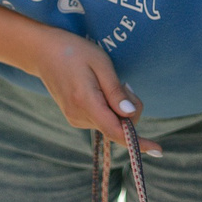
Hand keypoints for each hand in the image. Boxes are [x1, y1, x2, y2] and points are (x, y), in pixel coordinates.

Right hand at [0, 6, 161, 152]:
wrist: (43, 52)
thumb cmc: (74, 52)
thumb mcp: (100, 64)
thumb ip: (115, 92)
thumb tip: (130, 115)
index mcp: (86, 102)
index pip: (116, 131)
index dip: (139, 142)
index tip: (158, 149)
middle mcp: (79, 116)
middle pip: (118, 126)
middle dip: (130, 110)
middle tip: (125, 83)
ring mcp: (75, 119)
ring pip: (111, 124)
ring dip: (119, 108)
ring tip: (107, 82)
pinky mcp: (75, 117)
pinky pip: (102, 120)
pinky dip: (110, 109)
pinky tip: (101, 89)